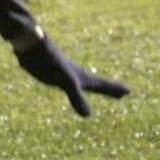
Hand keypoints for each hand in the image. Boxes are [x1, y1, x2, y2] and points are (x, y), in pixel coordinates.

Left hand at [13, 30, 129, 116]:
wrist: (29, 44)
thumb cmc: (50, 61)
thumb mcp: (66, 81)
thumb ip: (76, 97)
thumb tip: (88, 115)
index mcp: (81, 77)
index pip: (102, 85)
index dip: (115, 89)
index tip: (129, 91)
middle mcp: (74, 74)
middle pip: (96, 83)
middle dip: (109, 89)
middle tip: (123, 93)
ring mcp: (61, 73)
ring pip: (79, 82)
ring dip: (90, 85)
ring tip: (96, 86)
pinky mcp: (48, 72)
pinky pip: (62, 81)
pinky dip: (68, 84)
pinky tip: (65, 82)